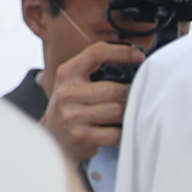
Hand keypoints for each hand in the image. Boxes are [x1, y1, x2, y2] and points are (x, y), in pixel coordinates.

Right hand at [40, 35, 134, 169]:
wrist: (52, 139)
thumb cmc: (71, 107)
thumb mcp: (74, 83)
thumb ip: (94, 70)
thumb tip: (133, 61)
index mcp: (67, 73)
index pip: (96, 54)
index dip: (120, 52)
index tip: (139, 56)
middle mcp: (67, 93)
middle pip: (113, 89)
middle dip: (130, 94)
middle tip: (137, 96)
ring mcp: (72, 115)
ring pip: (117, 111)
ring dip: (128, 113)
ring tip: (128, 113)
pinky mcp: (81, 136)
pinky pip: (115, 133)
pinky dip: (123, 132)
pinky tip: (121, 130)